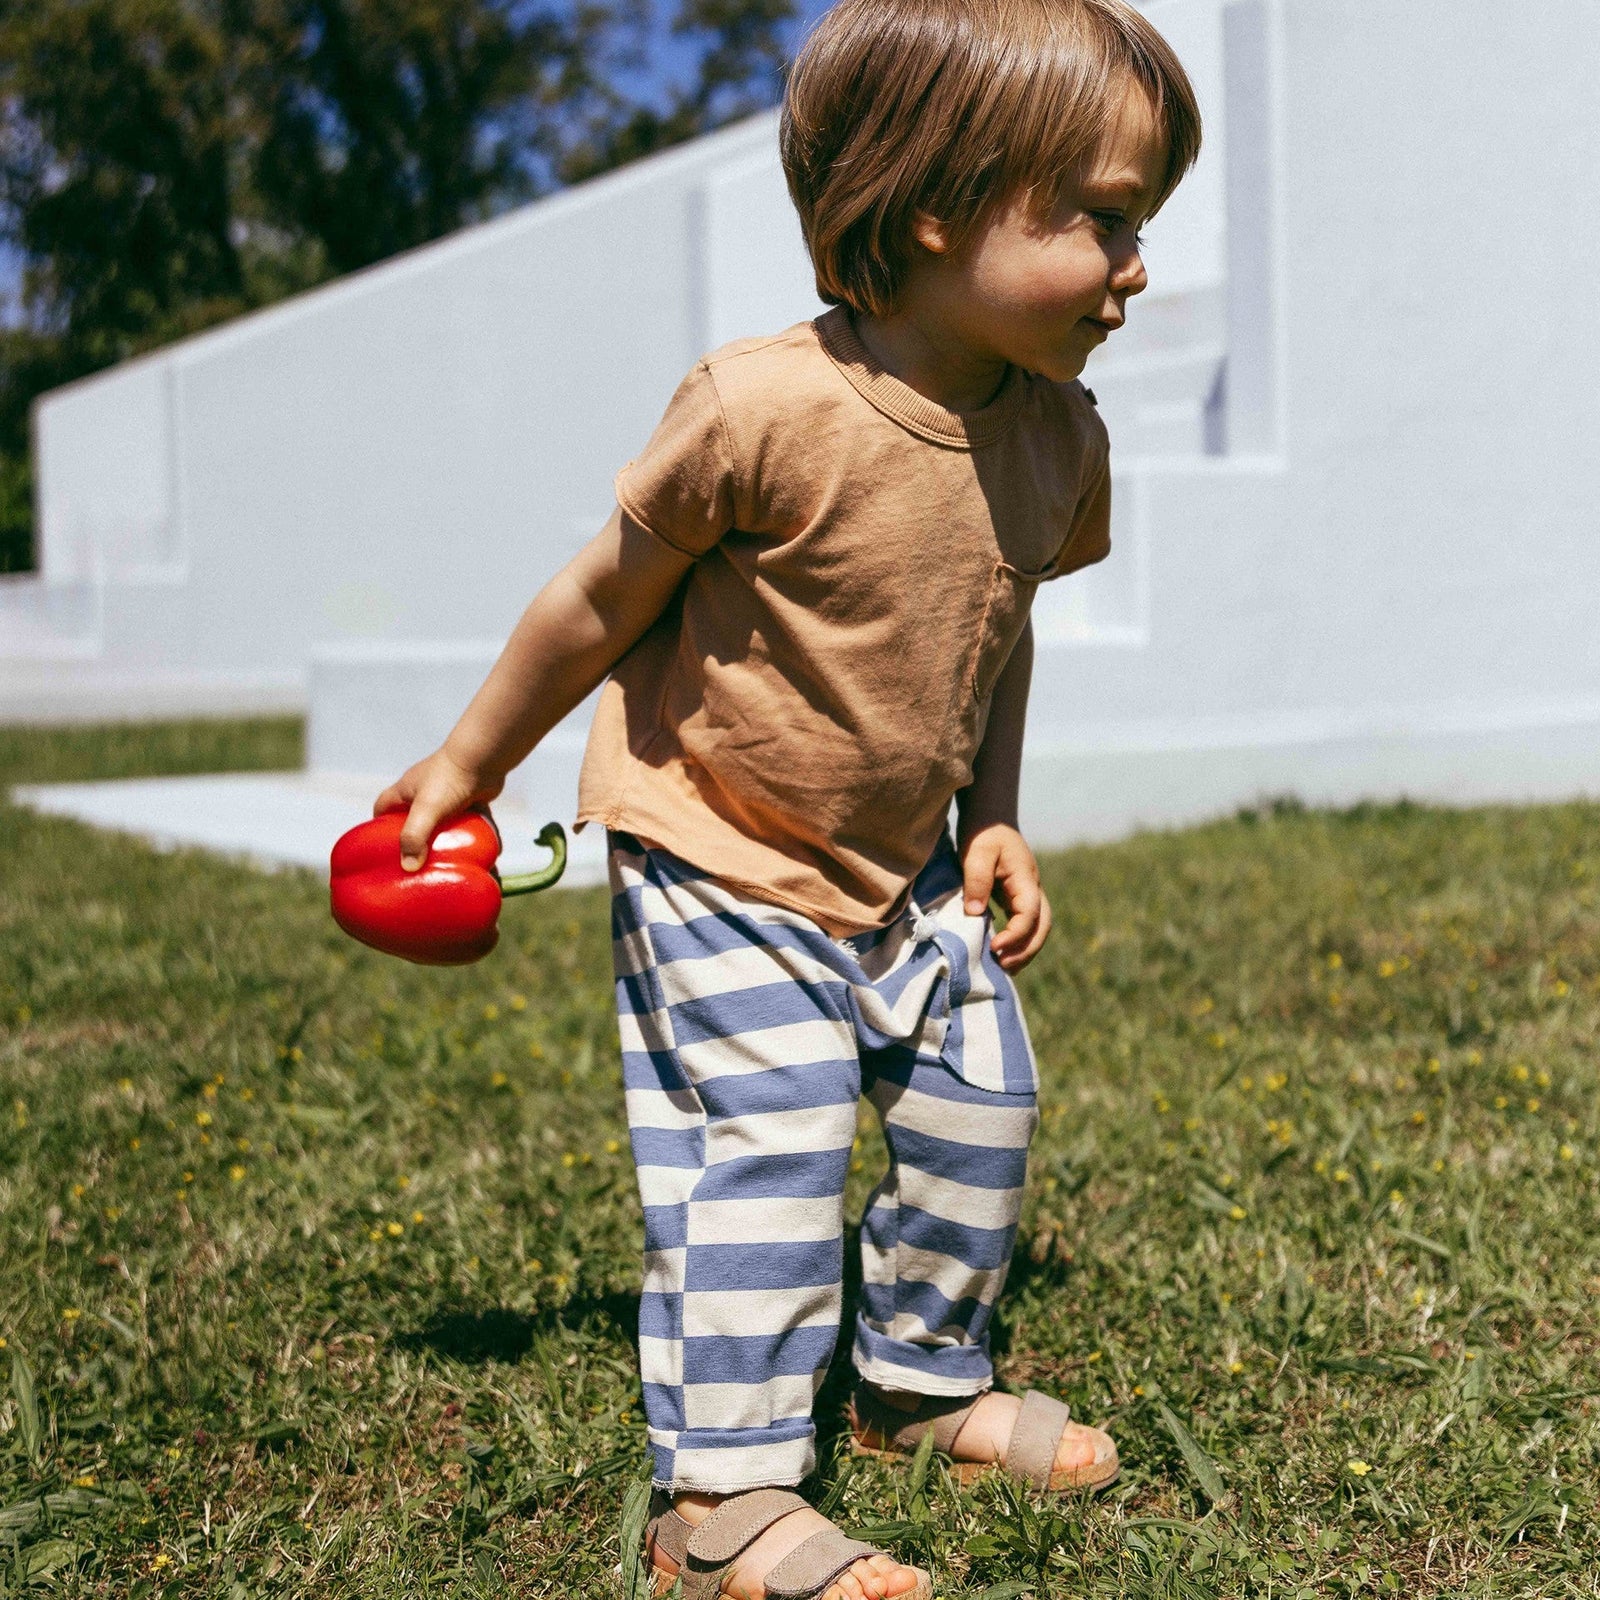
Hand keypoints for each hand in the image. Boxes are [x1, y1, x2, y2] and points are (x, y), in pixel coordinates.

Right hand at [371, 748, 503, 871]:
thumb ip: (414, 837)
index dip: (379, 827)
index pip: (383, 809)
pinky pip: (470, 822)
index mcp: (406, 791)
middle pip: (413, 821)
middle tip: (419, 865)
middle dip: (417, 842)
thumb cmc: (449, 779)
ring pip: (445, 824)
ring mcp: (448, 795)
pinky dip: (475, 836)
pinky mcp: (471, 799)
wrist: (485, 757)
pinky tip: (484, 856)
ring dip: (450, 843)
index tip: (382, 850)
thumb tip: (409, 867)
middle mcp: (424, 792)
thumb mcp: (426, 809)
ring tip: (454, 866)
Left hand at [958, 822, 1051, 972]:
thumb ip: (977, 881)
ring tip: (1003, 967)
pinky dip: (1017, 942)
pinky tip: (1000, 953)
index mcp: (1026, 878)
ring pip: (1037, 928)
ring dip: (1024, 950)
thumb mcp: (977, 852)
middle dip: (1027, 950)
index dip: (1015, 934)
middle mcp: (1032, 889)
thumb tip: (975, 913)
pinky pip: (1024, 924)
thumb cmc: (983, 831)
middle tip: (1003, 966)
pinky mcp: (1015, 898)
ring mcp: (1026, 894)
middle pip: (1042, 926)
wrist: (990, 816)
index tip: (994, 946)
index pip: (1030, 914)